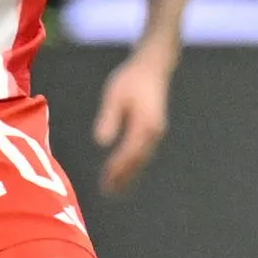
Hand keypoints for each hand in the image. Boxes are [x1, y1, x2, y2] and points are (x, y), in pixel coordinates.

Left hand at [92, 48, 173, 193]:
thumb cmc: (131, 79)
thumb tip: (101, 142)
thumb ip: (108, 119)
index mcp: (144, 125)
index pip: (129, 154)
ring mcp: (156, 132)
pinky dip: (133, 164)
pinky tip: (123, 170)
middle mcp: (154, 132)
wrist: (154, 66)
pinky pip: (143, 152)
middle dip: (123, 178)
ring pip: (142, 159)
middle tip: (108, 192)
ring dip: (128, 174)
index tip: (106, 180)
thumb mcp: (114, 96)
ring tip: (114, 188)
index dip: (117, 170)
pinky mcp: (154, 129)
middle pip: (137, 161)